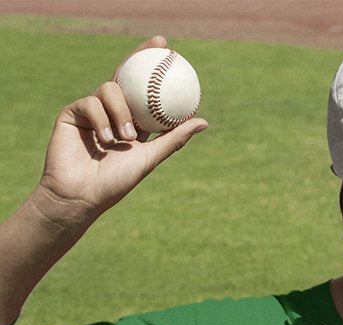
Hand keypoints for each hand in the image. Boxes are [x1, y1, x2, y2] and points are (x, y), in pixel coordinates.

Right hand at [33, 36, 207, 226]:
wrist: (82, 194)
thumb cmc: (116, 182)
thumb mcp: (150, 158)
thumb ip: (173, 138)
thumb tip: (204, 121)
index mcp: (133, 122)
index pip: (144, 89)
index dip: (153, 67)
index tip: (170, 50)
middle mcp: (113, 112)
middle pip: (125, 76)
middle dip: (141, 56)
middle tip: (159, 46)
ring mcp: (92, 110)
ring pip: (110, 90)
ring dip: (122, 112)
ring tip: (126, 138)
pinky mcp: (73, 113)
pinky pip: (91, 103)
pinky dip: (101, 120)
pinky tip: (106, 139)